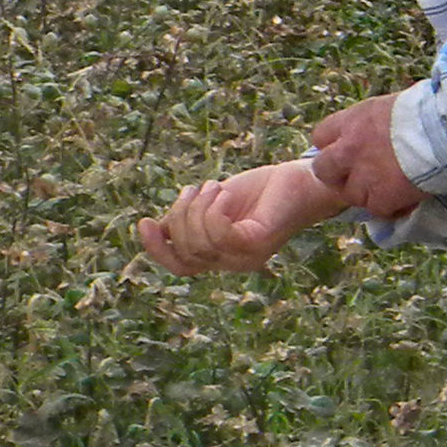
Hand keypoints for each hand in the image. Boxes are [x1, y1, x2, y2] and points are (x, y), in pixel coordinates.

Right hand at [137, 160, 347, 275]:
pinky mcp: (259, 242)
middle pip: (186, 251)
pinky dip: (213, 210)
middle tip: (195, 188)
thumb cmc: (261, 191)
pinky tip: (223, 193)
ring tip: (212, 186)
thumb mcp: (214, 202)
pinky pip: (220, 235)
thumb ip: (190, 216)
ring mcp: (248, 256)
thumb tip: (160, 226)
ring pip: (199, 244)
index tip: (144, 222)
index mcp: (220, 255)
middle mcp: (233, 262)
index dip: (157, 249)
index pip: (180, 267)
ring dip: (197, 208)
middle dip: (180, 215)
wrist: (303, 180)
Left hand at [309, 94, 427, 221]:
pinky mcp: (381, 198)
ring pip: (351, 195)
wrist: (446, 132)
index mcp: (352, 122)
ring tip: (391, 188)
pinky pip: (378, 210)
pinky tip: (407, 199)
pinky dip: (392, 208)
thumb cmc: (427, 110)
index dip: (334, 146)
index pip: (321, 137)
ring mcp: (363, 177)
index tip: (347, 150)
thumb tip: (379, 130)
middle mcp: (349, 150)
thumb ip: (374, 122)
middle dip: (338, 175)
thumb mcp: (390, 106)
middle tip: (359, 176)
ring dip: (368, 193)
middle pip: (324, 170)